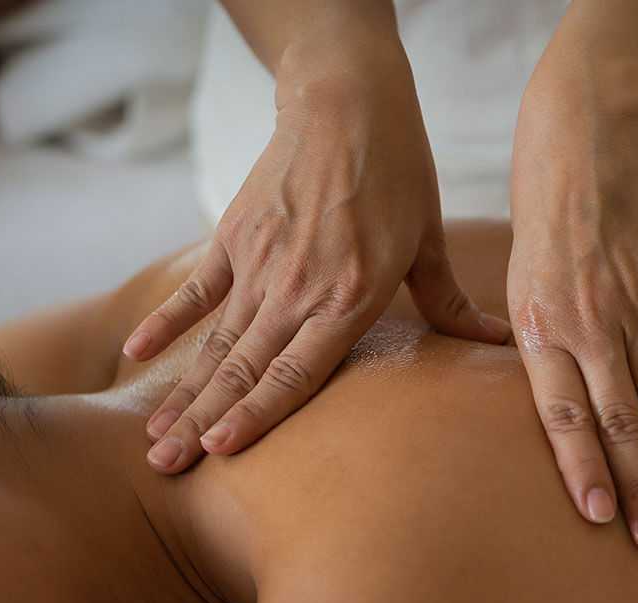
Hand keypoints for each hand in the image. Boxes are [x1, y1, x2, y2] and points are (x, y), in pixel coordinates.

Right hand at [125, 40, 508, 474]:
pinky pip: (196, 291)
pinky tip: (138, 356)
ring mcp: (259, 264)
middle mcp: (297, 288)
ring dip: (183, 391)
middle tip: (166, 466)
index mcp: (349, 297)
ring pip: (215, 342)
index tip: (220, 449)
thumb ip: (449, 304)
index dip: (257, 413)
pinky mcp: (235, 238)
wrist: (345, 102)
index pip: (296, 371)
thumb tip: (499, 342)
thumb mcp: (429, 242)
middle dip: (201, 421)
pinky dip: (166, 323)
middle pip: (243, 368)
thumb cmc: (399, 173)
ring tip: (154, 438)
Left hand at [507, 99, 637, 553]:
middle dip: (636, 487)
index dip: (583, 469)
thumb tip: (551, 413)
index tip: (601, 518)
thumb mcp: (519, 283)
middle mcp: (590, 324)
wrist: (586, 141)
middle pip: (616, 421)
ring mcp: (637, 304)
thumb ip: (538, 349)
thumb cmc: (546, 220)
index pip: (564, 416)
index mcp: (542, 329)